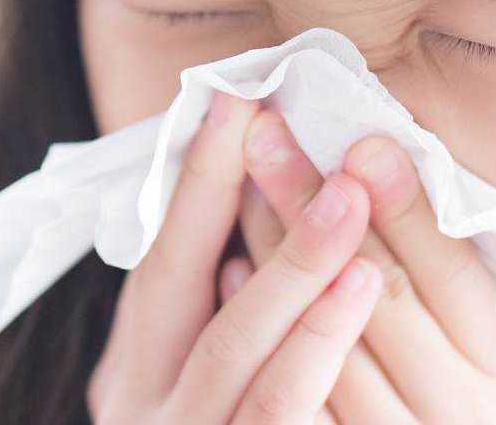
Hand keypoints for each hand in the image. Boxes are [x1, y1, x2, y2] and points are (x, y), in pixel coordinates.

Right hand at [87, 94, 382, 423]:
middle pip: (198, 312)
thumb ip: (218, 317)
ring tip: (361, 240)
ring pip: (243, 371)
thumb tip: (266, 203)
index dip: (201, 184)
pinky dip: (312, 367)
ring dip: (304, 300)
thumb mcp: (186, 382)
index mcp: (134, 373)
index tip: (240, 102)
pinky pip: (279, 424)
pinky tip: (359, 321)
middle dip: (260, 230)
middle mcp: (144, 409)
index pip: (164, 266)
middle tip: (326, 167)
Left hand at [224, 119, 495, 423]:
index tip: (366, 136)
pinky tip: (228, 283)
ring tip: (237, 188)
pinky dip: (264, 339)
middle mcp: (450, 417)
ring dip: (278, 261)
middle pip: (376, 295)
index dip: (409, 207)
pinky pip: (301, 408)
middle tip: (271, 129)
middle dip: (321, 206)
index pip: (453, 280)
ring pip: (326, 343)